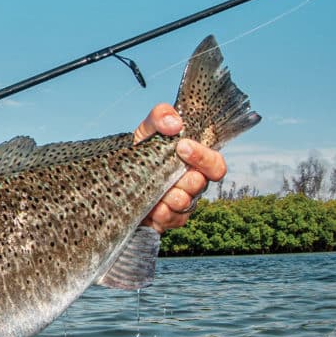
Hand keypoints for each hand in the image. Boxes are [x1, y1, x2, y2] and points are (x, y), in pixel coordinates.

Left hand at [134, 103, 226, 231]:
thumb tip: (175, 124)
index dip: (203, 158)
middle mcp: (194, 184)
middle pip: (199, 185)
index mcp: (196, 163)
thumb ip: (161, 116)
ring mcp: (183, 203)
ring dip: (166, 195)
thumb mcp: (147, 128)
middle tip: (164, 173)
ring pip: (183, 204)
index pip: (216, 165)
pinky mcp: (169, 220)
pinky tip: (148, 206)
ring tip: (152, 188)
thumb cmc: (141, 149)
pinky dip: (156, 212)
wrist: (119, 175)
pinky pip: (169, 220)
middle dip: (181, 179)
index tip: (181, 147)